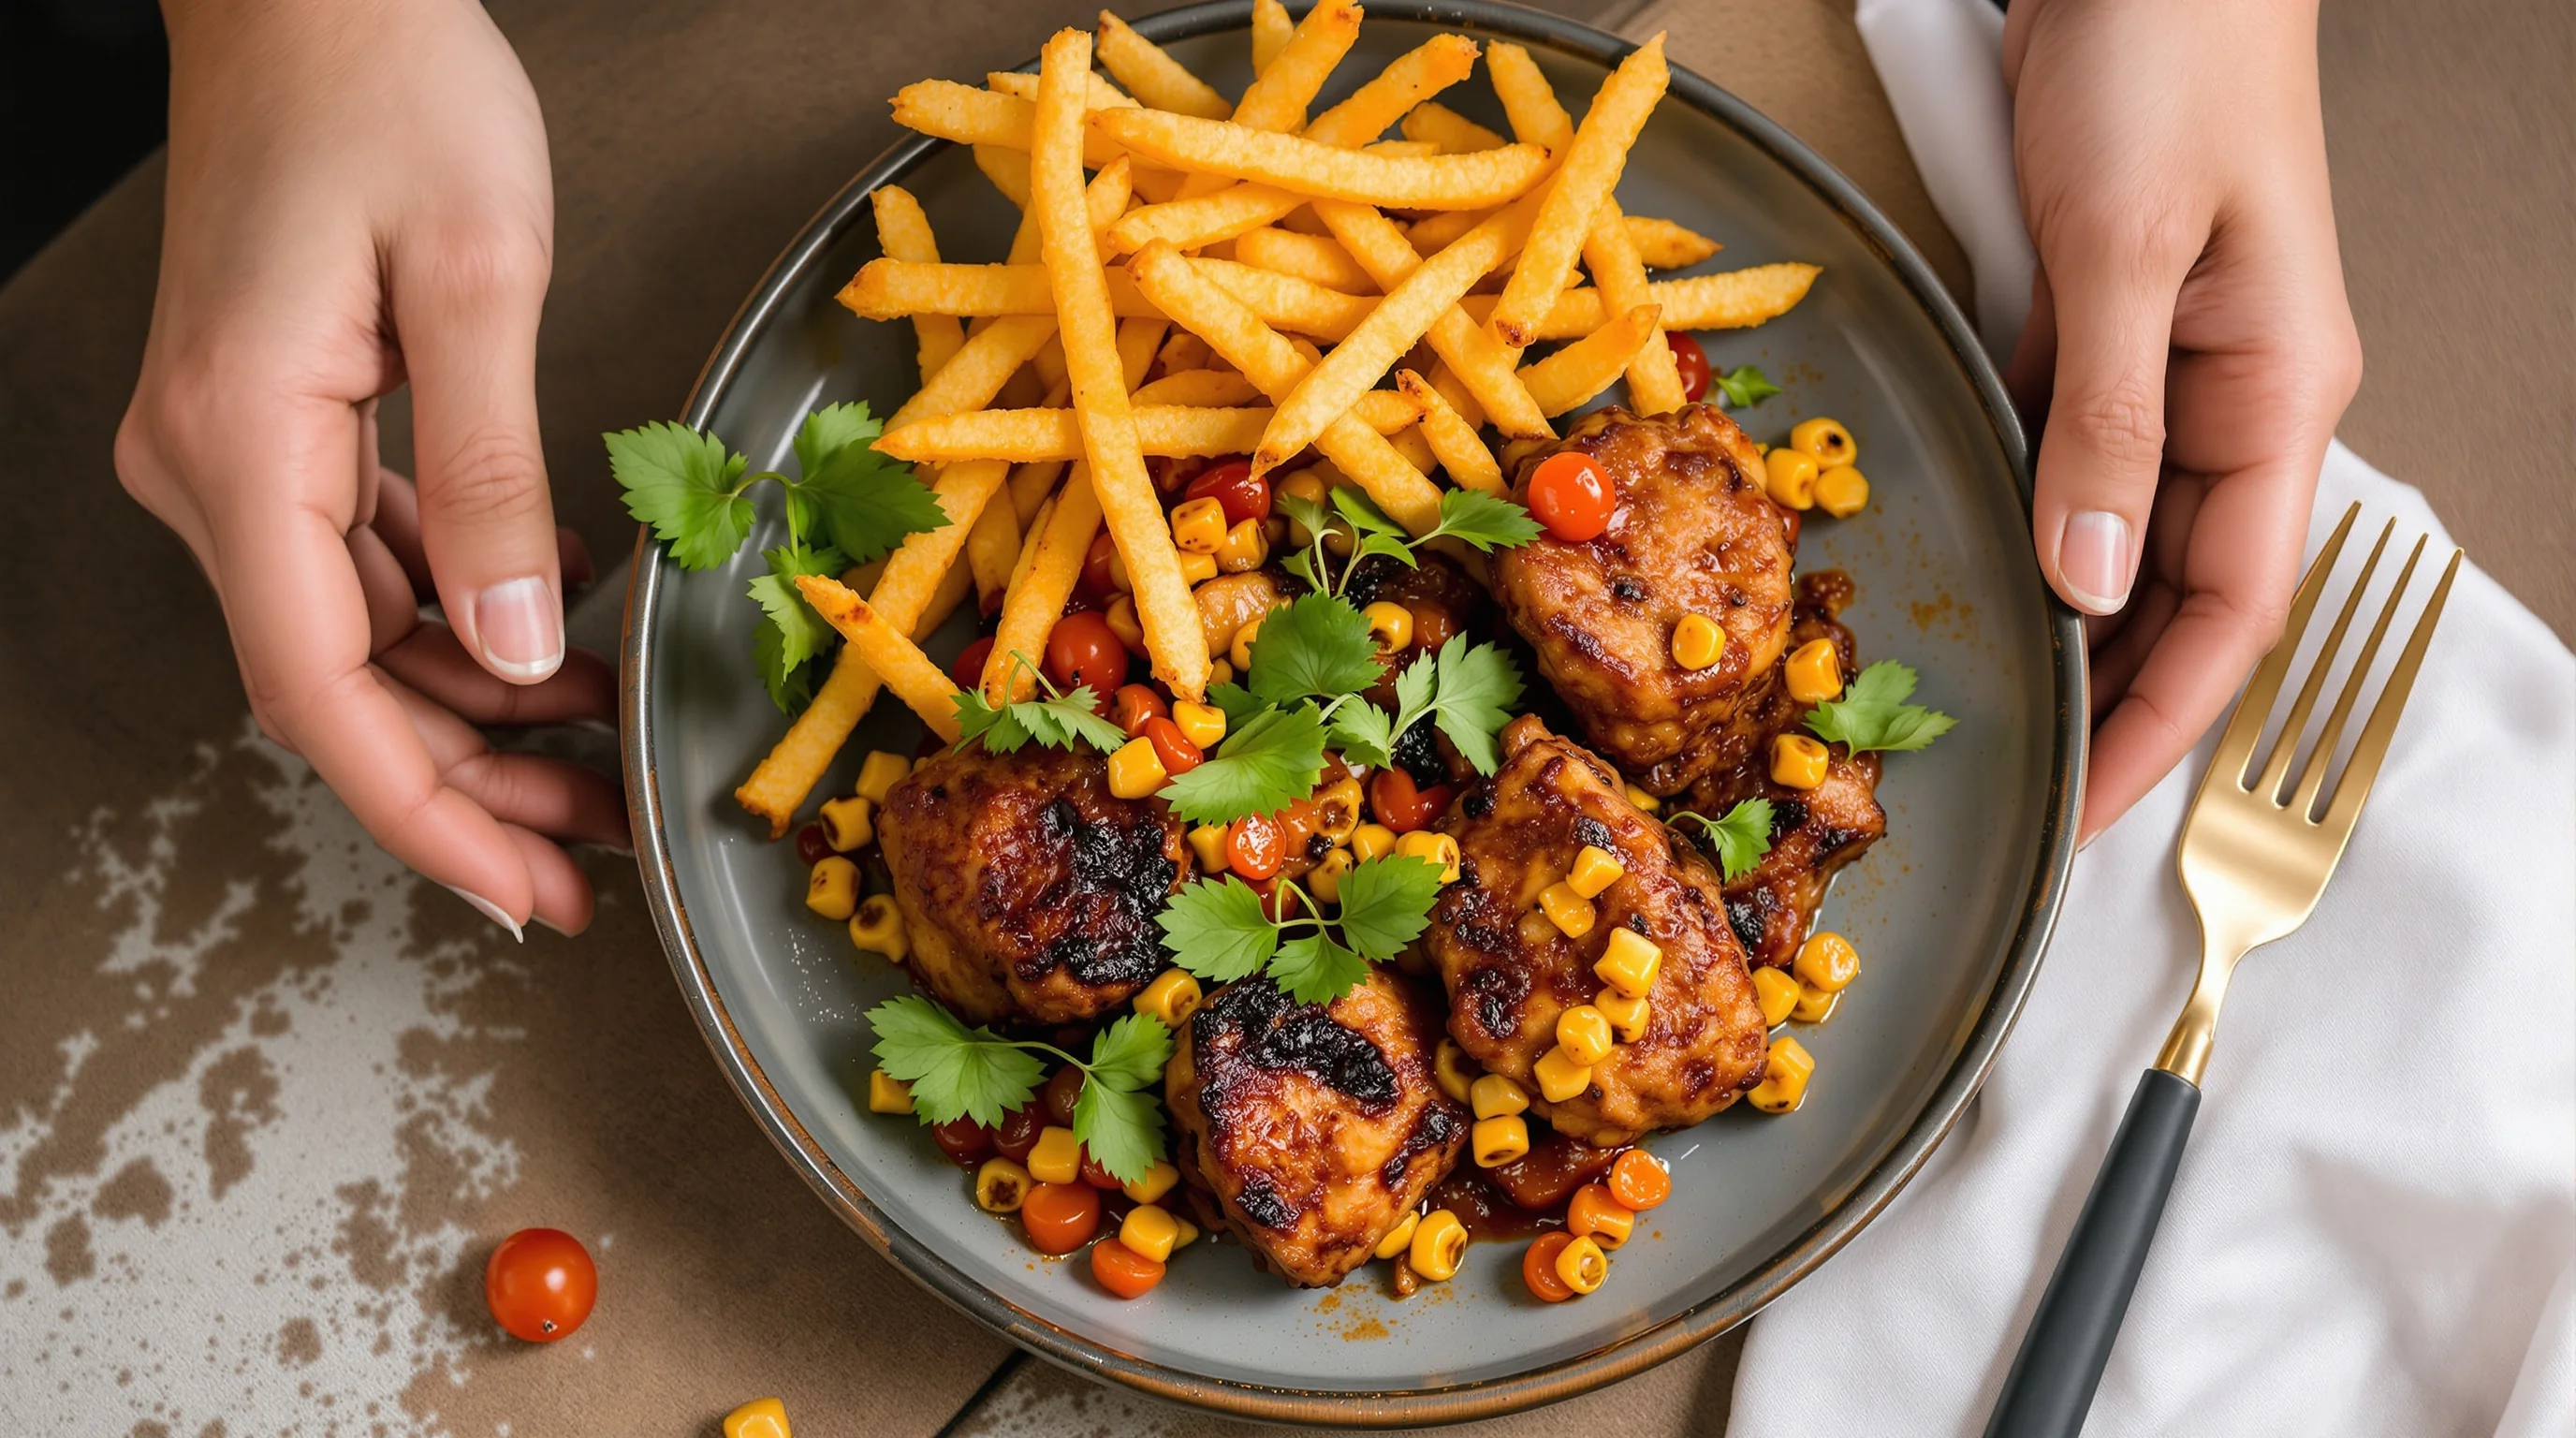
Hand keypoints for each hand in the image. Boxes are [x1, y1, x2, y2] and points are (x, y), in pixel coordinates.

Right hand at [116, 0, 623, 934]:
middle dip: (469, 785)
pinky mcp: (276, 425)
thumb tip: (518, 644)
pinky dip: (458, 620)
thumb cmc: (390, 88)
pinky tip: (551, 639)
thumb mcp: (474, 281)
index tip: (524, 894)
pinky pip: (364, 565)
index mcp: (240, 444)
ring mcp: (235, 451)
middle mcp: (211, 467)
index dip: (429, 813)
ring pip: (355, 640)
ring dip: (474, 713)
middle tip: (591, 854)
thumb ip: (492, 477)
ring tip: (597, 764)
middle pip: (339, 688)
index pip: (322, 692)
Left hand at [2003, 0, 2362, 843]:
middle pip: (2177, 588)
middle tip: (2026, 786)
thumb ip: (2109, 417)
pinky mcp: (2100, 324)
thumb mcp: (2128, 244)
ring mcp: (2165, 362)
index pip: (2234, 604)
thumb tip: (2089, 578)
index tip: (2096, 808)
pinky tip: (1981, 568)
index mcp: (2277, 390)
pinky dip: (2029, 519)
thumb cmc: (2169, 58)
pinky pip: (2067, 455)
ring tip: (1996, 708)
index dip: (2166, 719)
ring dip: (2064, 620)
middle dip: (2111, 694)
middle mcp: (2232, 394)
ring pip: (2118, 532)